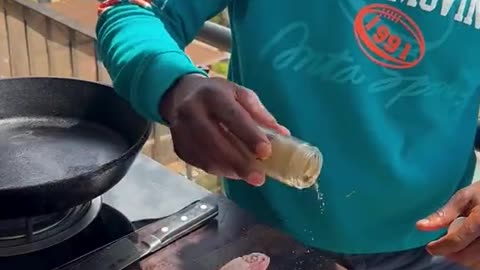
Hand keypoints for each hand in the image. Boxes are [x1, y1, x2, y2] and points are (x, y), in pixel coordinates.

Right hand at [160, 74, 288, 185]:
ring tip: (249, 177)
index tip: (266, 152)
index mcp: (212, 94)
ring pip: (205, 156)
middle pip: (215, 141)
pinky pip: (198, 163)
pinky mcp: (177, 146)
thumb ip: (259, 113)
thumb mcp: (239, 93)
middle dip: (239, 162)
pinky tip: (232, 172)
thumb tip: (282, 134)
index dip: (249, 135)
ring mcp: (180, 130)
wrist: (180, 94)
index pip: (232, 116)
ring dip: (229, 170)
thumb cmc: (217, 94)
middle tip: (259, 178)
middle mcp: (192, 111)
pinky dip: (217, 170)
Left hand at [416, 182, 479, 268]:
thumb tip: (421, 226)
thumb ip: (444, 213)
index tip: (430, 247)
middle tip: (444, 243)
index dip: (440, 247)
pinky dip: (473, 258)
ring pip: (474, 263)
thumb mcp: (464, 198)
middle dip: (451, 252)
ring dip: (463, 256)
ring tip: (459, 242)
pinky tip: (469, 246)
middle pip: (466, 256)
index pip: (457, 241)